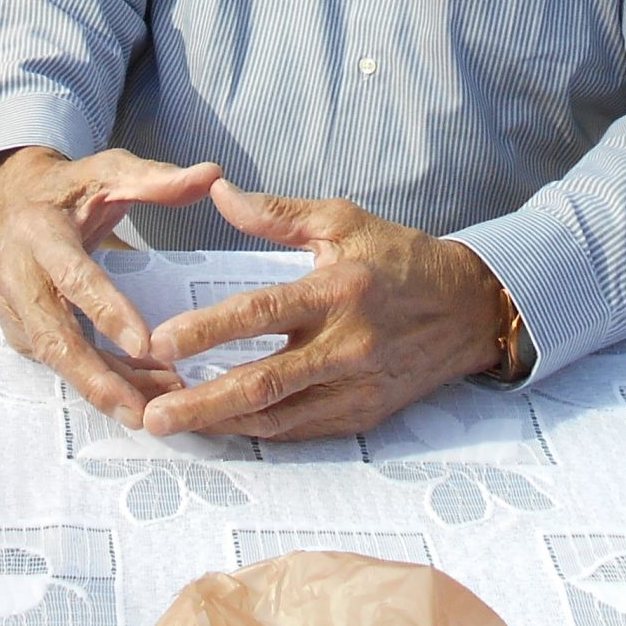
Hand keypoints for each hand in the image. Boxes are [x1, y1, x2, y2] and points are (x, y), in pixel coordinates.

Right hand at [0, 146, 223, 427]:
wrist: (16, 202)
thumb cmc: (73, 189)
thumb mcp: (111, 172)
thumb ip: (158, 179)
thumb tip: (212, 174)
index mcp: (40, 232)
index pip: (74, 277)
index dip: (106, 312)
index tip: (145, 345)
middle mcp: (18, 275)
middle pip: (55, 337)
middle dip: (98, 379)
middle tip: (143, 412)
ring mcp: (14, 309)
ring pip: (56, 360)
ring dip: (102, 389)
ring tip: (151, 412)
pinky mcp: (20, 331)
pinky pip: (59, 364)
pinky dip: (98, 382)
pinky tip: (138, 396)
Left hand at [137, 182, 502, 439]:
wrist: (470, 310)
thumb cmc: (399, 258)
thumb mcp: (342, 220)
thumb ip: (276, 214)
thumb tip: (217, 192)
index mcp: (336, 291)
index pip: (260, 313)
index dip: (207, 330)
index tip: (160, 343)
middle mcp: (346, 346)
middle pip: (263, 382)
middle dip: (202, 402)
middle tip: (154, 417)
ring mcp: (356, 388)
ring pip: (278, 418)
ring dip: (222, 425)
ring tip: (173, 427)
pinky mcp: (364, 416)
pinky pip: (302, 431)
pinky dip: (258, 433)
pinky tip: (221, 430)